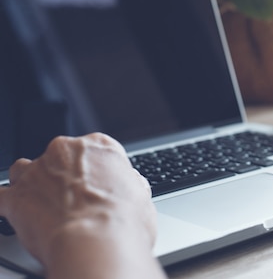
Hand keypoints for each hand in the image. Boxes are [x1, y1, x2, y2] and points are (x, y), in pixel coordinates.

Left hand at [0, 133, 164, 278]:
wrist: (95, 242)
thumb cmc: (123, 221)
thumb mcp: (142, 196)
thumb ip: (129, 184)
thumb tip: (129, 186)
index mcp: (100, 146)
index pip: (94, 149)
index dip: (96, 170)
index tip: (97, 185)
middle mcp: (66, 151)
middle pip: (58, 157)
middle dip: (63, 177)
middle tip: (75, 201)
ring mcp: (38, 172)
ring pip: (26, 170)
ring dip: (32, 185)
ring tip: (45, 206)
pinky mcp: (15, 196)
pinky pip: (3, 197)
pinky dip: (10, 206)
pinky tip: (19, 215)